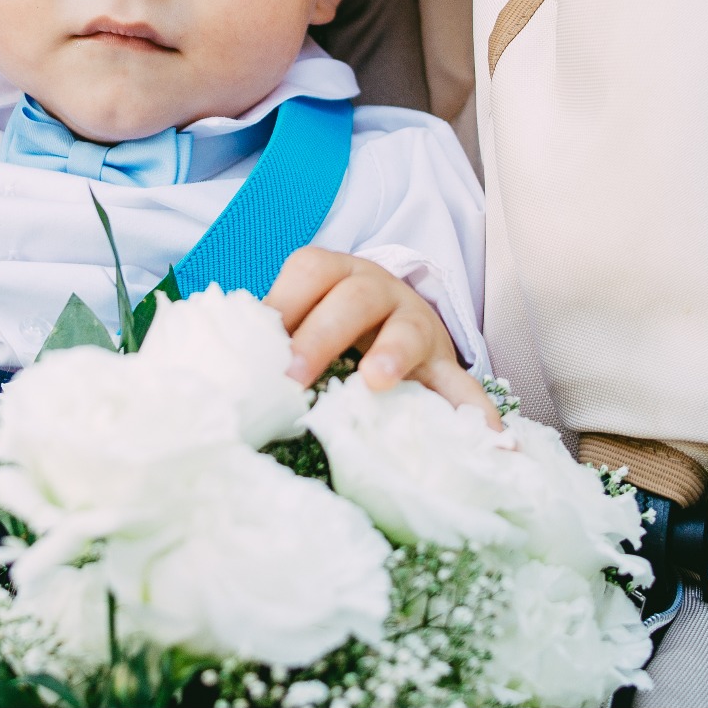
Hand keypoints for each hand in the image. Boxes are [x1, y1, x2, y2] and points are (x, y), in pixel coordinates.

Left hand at [265, 246, 499, 427]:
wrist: (394, 316)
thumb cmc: (332, 323)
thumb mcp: (304, 314)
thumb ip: (271, 335)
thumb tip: (220, 371)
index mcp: (336, 274)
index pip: (309, 271)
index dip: (284, 302)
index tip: (261, 342)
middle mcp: (379, 290)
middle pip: (354, 299)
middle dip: (321, 334)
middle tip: (294, 376)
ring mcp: (417, 325)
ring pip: (410, 330)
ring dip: (393, 355)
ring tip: (376, 382)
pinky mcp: (444, 364)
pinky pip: (463, 385)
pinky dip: (475, 410)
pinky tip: (488, 436)